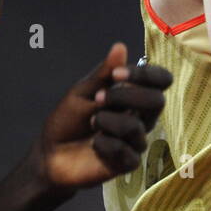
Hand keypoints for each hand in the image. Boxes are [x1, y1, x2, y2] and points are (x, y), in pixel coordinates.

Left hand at [31, 42, 171, 193]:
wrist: (50, 154)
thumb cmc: (67, 121)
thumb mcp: (82, 93)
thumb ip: (103, 74)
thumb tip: (120, 46)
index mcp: (133, 97)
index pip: (160, 81)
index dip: (146, 75)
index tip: (117, 74)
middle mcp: (140, 118)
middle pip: (157, 101)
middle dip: (126, 96)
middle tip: (99, 98)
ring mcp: (136, 141)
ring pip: (137, 127)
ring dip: (108, 121)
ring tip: (92, 124)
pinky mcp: (128, 163)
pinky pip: (126, 151)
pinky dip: (106, 144)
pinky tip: (94, 145)